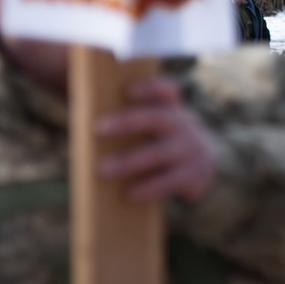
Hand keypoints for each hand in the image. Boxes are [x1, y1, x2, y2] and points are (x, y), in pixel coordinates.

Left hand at [96, 76, 216, 203]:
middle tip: (98, 129)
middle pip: (157, 117)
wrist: (203, 167)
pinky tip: (129, 195)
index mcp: (169, 109)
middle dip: (128, 122)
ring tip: (103, 170)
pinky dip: (149, 188)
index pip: (164, 91)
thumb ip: (131, 118)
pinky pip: (170, 181)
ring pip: (159, 153)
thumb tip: (81, 113)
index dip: (148, 88)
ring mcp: (190, 149)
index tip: (126, 91)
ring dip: (130, 161)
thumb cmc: (163, 142)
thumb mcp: (156, 126)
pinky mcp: (194, 174)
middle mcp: (182, 125)